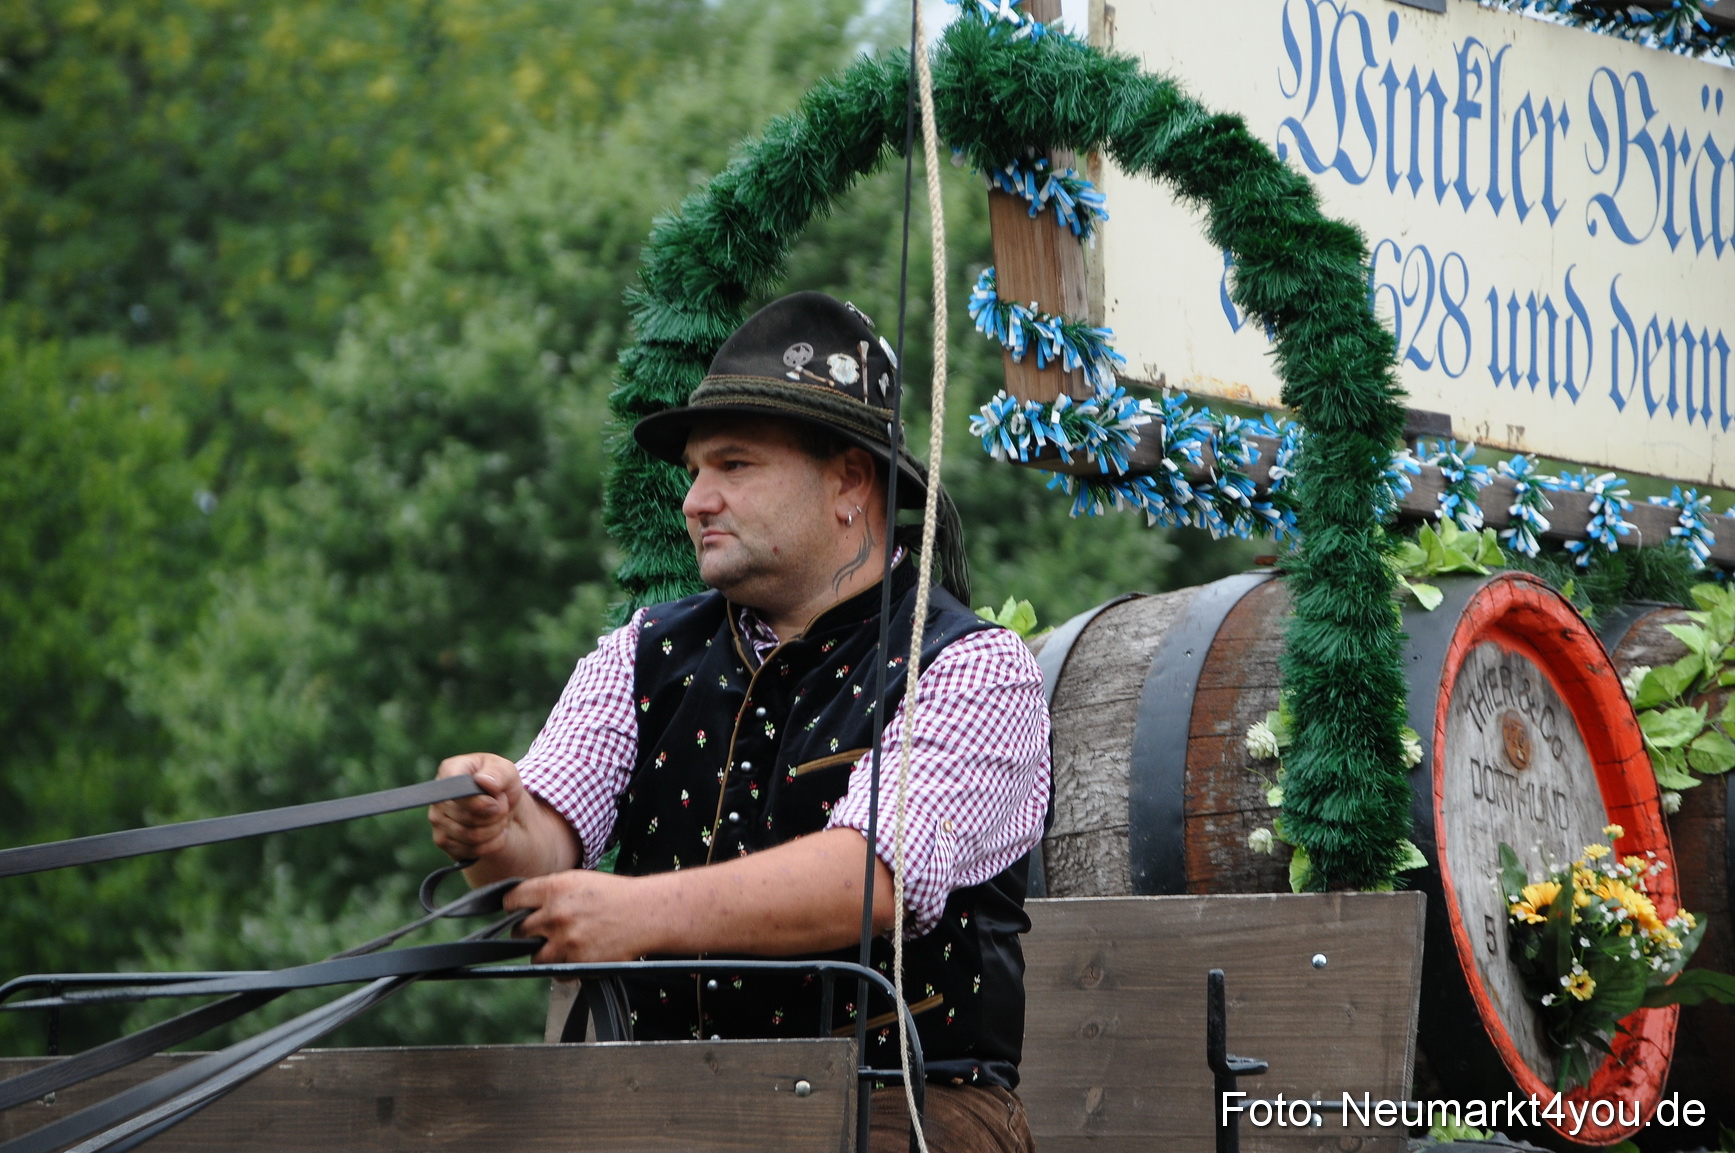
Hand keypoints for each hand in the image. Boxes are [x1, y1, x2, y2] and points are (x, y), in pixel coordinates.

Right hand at [428, 753, 525, 862]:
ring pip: (471, 836)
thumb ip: (498, 773)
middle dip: (495, 814)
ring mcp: (437, 821)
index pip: (455, 791)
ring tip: (500, 818)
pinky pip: (470, 850)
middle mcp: (438, 797)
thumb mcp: (507, 771)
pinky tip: (495, 832)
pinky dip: (491, 843)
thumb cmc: (501, 784)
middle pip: (467, 817)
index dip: (477, 802)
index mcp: (450, 770)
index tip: (494, 803)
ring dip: (496, 829)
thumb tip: (483, 781)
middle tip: (502, 806)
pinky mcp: (443, 841)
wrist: (502, 809)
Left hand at [506, 870, 657, 962]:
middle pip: (519, 931)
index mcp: (554, 888)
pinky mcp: (577, 962)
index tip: (519, 911)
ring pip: (534, 956)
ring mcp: (565, 941)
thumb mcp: (577, 881)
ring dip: (544, 953)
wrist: (646, 913)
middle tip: (545, 930)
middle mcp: (556, 914)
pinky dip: (563, 967)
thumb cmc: (613, 895)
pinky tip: (578, 954)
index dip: (514, 906)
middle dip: (528, 932)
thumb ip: (548, 892)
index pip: (512, 900)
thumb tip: (521, 905)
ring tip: (562, 945)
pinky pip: (556, 972)